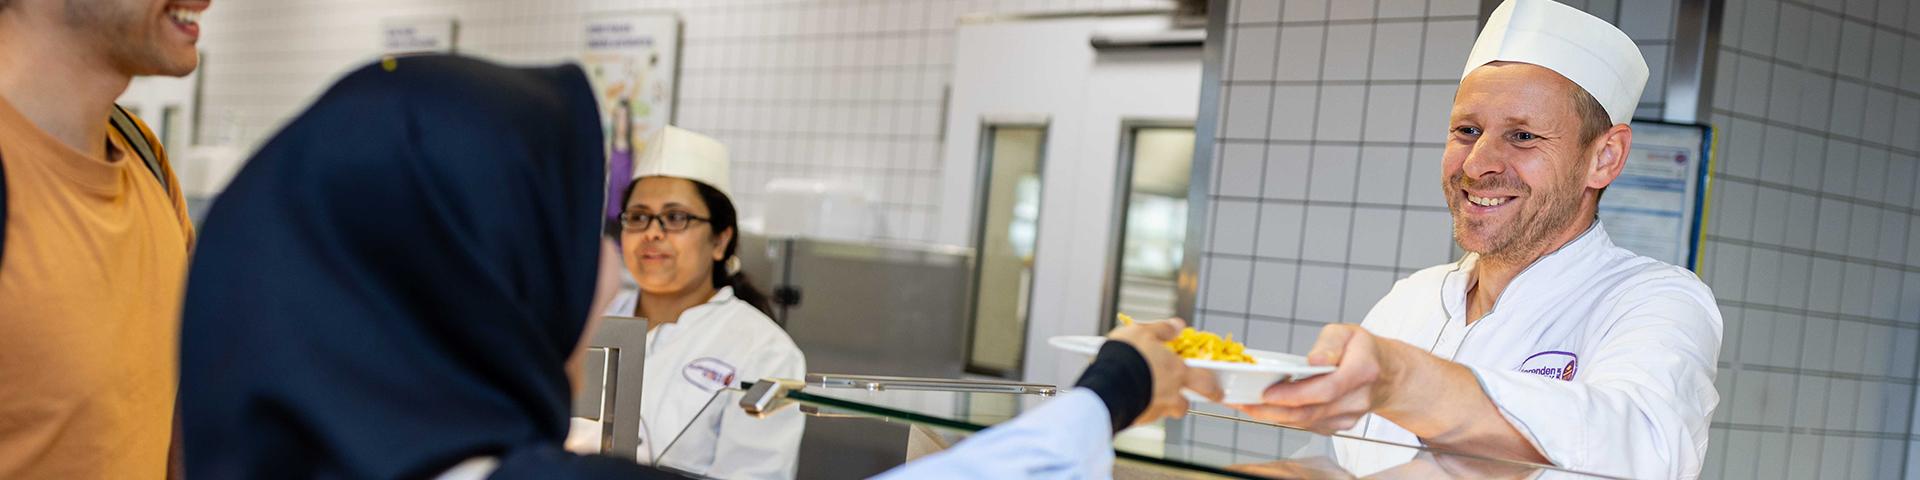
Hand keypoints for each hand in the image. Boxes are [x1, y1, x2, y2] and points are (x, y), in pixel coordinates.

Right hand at [1106, 318, 1222, 424]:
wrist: (1108, 383)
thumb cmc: (1127, 355)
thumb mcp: (1143, 332)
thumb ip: (1163, 329)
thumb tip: (1178, 325)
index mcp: (1177, 372)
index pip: (1204, 382)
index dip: (1212, 388)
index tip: (1217, 393)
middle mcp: (1170, 394)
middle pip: (1184, 405)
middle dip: (1185, 403)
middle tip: (1181, 401)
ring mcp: (1155, 409)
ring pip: (1163, 411)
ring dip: (1159, 405)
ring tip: (1144, 393)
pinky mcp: (1138, 419)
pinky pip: (1143, 414)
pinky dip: (1140, 408)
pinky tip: (1129, 398)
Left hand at [1231, 324, 1400, 433]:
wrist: (1388, 377)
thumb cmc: (1363, 351)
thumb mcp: (1349, 333)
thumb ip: (1330, 343)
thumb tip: (1314, 360)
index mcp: (1362, 371)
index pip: (1325, 389)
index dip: (1293, 394)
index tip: (1266, 393)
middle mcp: (1357, 398)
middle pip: (1311, 412)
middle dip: (1273, 411)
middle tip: (1244, 403)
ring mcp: (1349, 416)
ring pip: (1306, 422)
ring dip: (1273, 416)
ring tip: (1246, 405)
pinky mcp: (1339, 425)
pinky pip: (1308, 425)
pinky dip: (1285, 418)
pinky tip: (1266, 409)